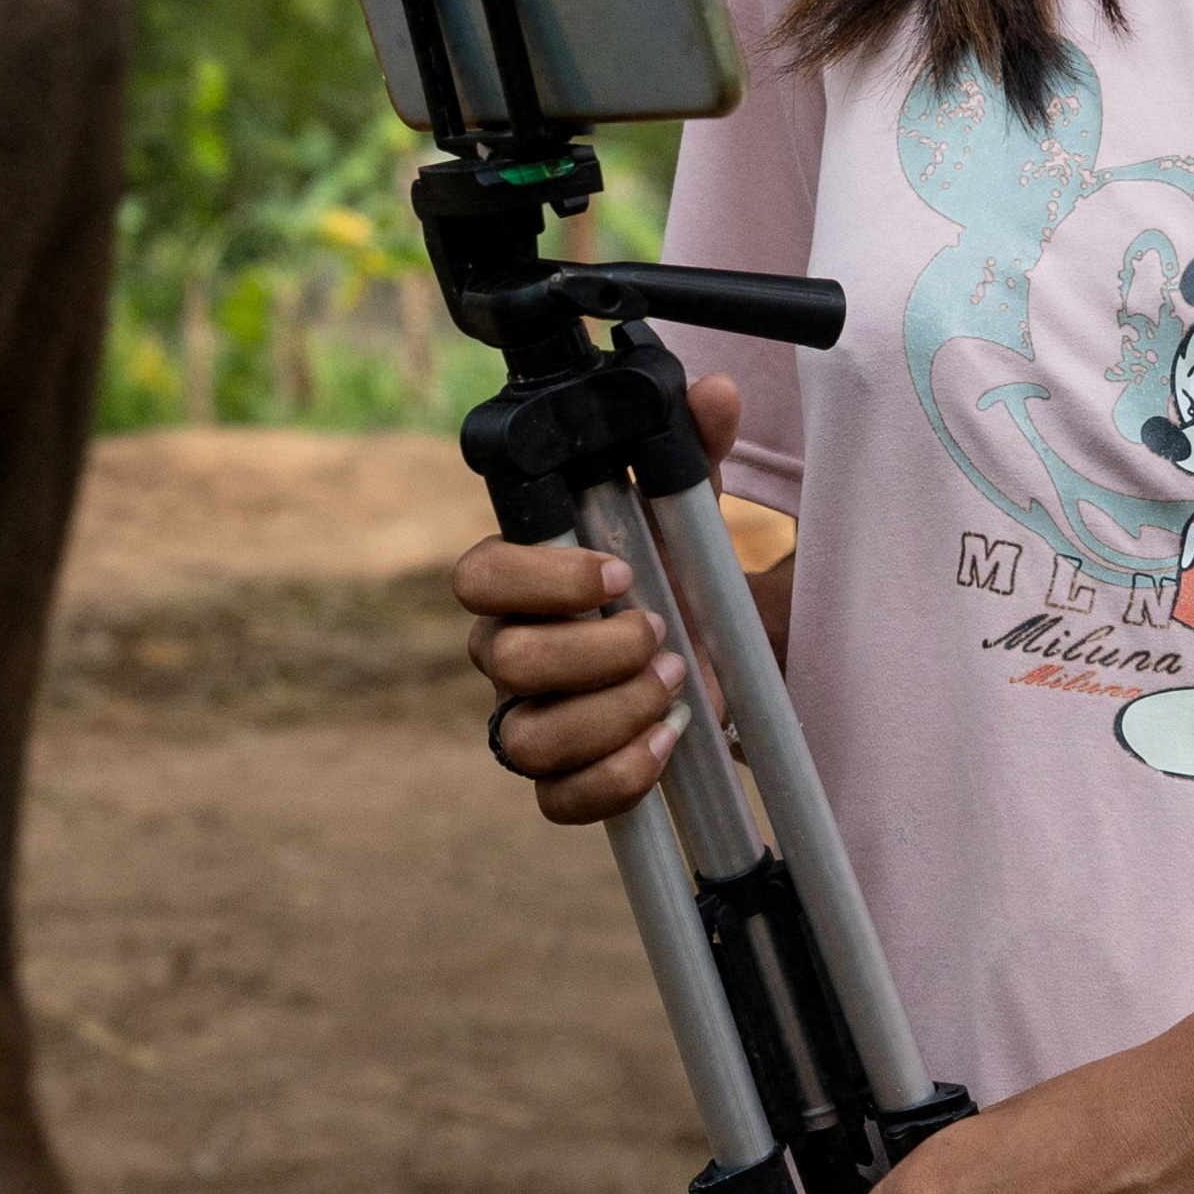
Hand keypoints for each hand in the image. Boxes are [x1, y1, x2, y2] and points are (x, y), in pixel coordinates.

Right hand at [453, 374, 743, 825]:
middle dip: (592, 649)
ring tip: (674, 684)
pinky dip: (618, 778)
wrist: (705, 652)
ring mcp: (527, 721)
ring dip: (609, 714)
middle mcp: (507, 654)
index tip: (619, 569)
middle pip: (501, 661)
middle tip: (659, 631)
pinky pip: (559, 800)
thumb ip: (695, 449)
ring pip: (525, 739)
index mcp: (520, 584)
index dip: (541, 578)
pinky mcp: (560, 781)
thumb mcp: (687, 511)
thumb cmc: (671, 575)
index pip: (477, 577)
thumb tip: (716, 393)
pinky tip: (668, 741)